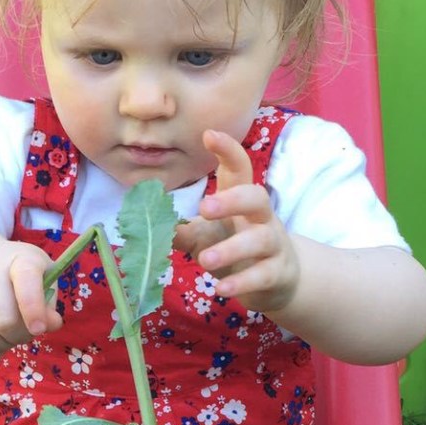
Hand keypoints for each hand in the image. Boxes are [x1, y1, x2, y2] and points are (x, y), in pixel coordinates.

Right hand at [0, 237, 62, 364]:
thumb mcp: (41, 277)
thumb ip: (49, 303)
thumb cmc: (16, 274)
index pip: (26, 281)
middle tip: (25, 332)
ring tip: (8, 337)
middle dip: (20, 336)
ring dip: (3, 347)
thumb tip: (51, 325)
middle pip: (5, 321)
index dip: (33, 308)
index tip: (38, 329)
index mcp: (20, 259)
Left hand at [173, 130, 299, 313]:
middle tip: (205, 207)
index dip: (227, 150)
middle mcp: (261, 217)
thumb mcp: (206, 237)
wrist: (277, 280)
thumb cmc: (235, 249)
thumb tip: (148, 224)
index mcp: (241, 200)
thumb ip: (181, 231)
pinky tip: (221, 289)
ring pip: (260, 240)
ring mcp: (273, 244)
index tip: (208, 134)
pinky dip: (242, 282)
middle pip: (257, 197)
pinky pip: (263, 275)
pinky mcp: (278, 272)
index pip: (239, 168)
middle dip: (233, 200)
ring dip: (232, 249)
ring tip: (205, 261)